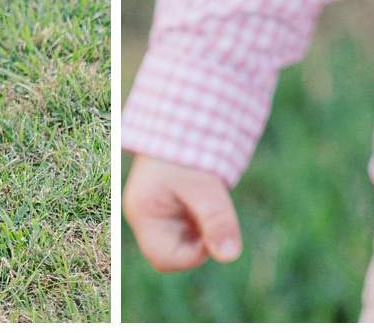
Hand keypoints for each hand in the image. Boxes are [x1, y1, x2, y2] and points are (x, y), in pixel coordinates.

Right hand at [123, 154, 242, 270]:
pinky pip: (186, 228)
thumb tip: (231, 256)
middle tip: (211, 212)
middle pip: (172, 253)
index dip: (194, 254)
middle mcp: (144, 216)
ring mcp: (155, 211)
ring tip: (207, 199)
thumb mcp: (205, 186)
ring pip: (182, 242)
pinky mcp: (168, 205)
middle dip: (197, 243)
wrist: (185, 115)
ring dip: (201, 230)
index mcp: (142, 212)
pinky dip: (201, 220)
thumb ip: (217, 220)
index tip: (211, 230)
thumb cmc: (188, 147)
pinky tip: (205, 197)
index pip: (166, 258)